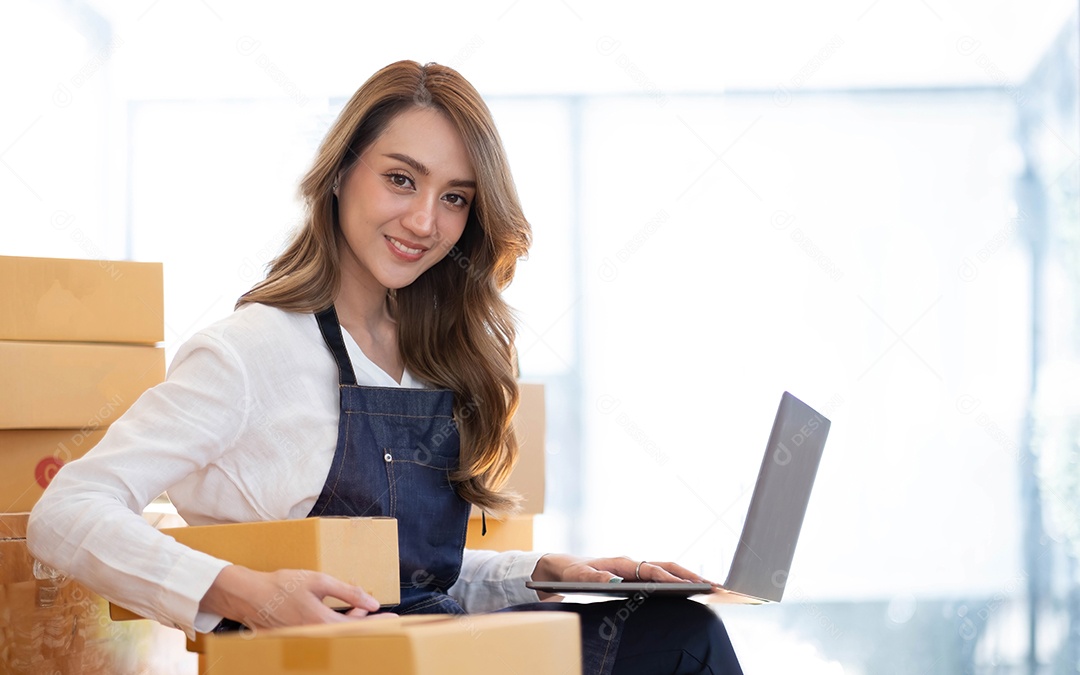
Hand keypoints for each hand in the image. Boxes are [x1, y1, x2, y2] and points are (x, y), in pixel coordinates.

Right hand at [199, 565, 383, 629]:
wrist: (249, 595)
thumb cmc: (283, 585)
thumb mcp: (319, 581)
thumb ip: (348, 593)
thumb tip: (372, 602)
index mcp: (322, 623)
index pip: (359, 627)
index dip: (378, 622)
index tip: (393, 618)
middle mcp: (314, 636)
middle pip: (348, 632)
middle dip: (362, 620)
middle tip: (370, 608)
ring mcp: (304, 639)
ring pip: (336, 632)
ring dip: (348, 620)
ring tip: (353, 606)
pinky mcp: (297, 638)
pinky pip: (322, 633)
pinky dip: (333, 623)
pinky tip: (335, 611)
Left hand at [531, 554, 715, 598]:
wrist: (565, 566)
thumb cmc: (572, 571)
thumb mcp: (578, 575)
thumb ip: (593, 578)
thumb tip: (614, 582)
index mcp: (621, 563)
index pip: (650, 570)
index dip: (669, 578)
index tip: (686, 585)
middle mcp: (633, 563)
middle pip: (667, 567)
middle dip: (690, 575)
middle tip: (714, 585)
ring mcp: (637, 569)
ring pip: (668, 570)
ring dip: (689, 577)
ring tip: (712, 587)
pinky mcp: (637, 576)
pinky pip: (663, 577)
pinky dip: (679, 581)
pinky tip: (693, 590)